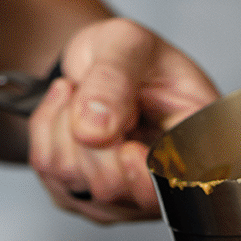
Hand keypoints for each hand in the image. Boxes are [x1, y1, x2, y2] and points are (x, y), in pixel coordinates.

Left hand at [26, 18, 216, 222]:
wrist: (97, 66)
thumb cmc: (127, 56)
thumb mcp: (126, 43)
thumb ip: (114, 79)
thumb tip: (94, 129)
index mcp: (194, 140)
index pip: (178, 185)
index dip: (147, 175)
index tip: (128, 148)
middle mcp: (161, 180)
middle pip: (113, 188)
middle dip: (89, 136)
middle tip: (94, 96)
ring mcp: (122, 197)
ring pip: (74, 181)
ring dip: (64, 128)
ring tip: (82, 97)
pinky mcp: (83, 197)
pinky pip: (49, 173)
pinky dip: (47, 133)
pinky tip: (67, 112)